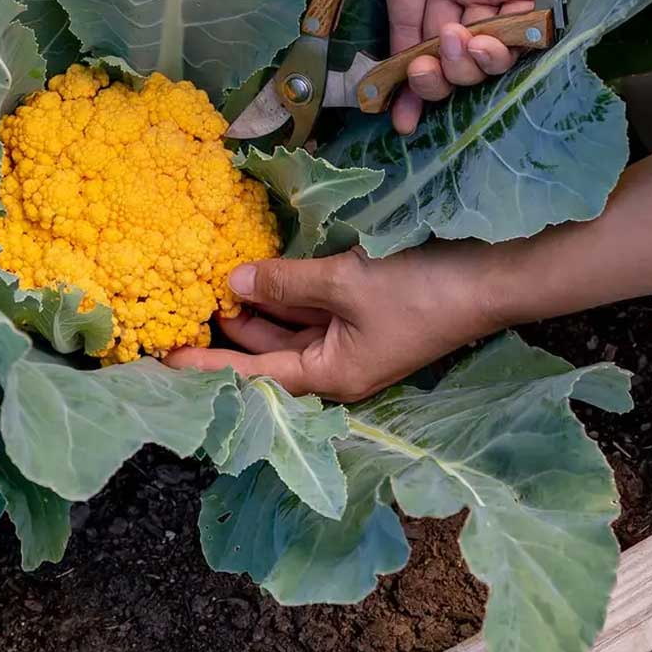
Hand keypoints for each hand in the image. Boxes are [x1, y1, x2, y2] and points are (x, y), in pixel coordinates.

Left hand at [166, 245, 501, 400]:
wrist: (489, 277)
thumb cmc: (417, 289)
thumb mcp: (345, 283)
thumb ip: (285, 282)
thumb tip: (232, 283)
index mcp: (331, 375)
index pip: (252, 378)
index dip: (206, 367)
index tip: (161, 360)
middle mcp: (335, 365)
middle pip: (266, 356)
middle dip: (226, 335)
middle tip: (180, 310)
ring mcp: (349, 340)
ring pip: (286, 330)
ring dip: (253, 310)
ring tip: (206, 287)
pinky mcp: (360, 314)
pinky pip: (308, 310)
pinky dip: (282, 294)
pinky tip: (255, 273)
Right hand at [299, 0, 583, 134]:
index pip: (401, 34)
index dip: (391, 74)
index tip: (379, 104)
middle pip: (436, 56)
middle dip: (427, 81)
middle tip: (422, 72)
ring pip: (474, 55)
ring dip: (462, 68)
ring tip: (455, 46)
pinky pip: (516, 35)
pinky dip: (501, 51)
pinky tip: (483, 42)